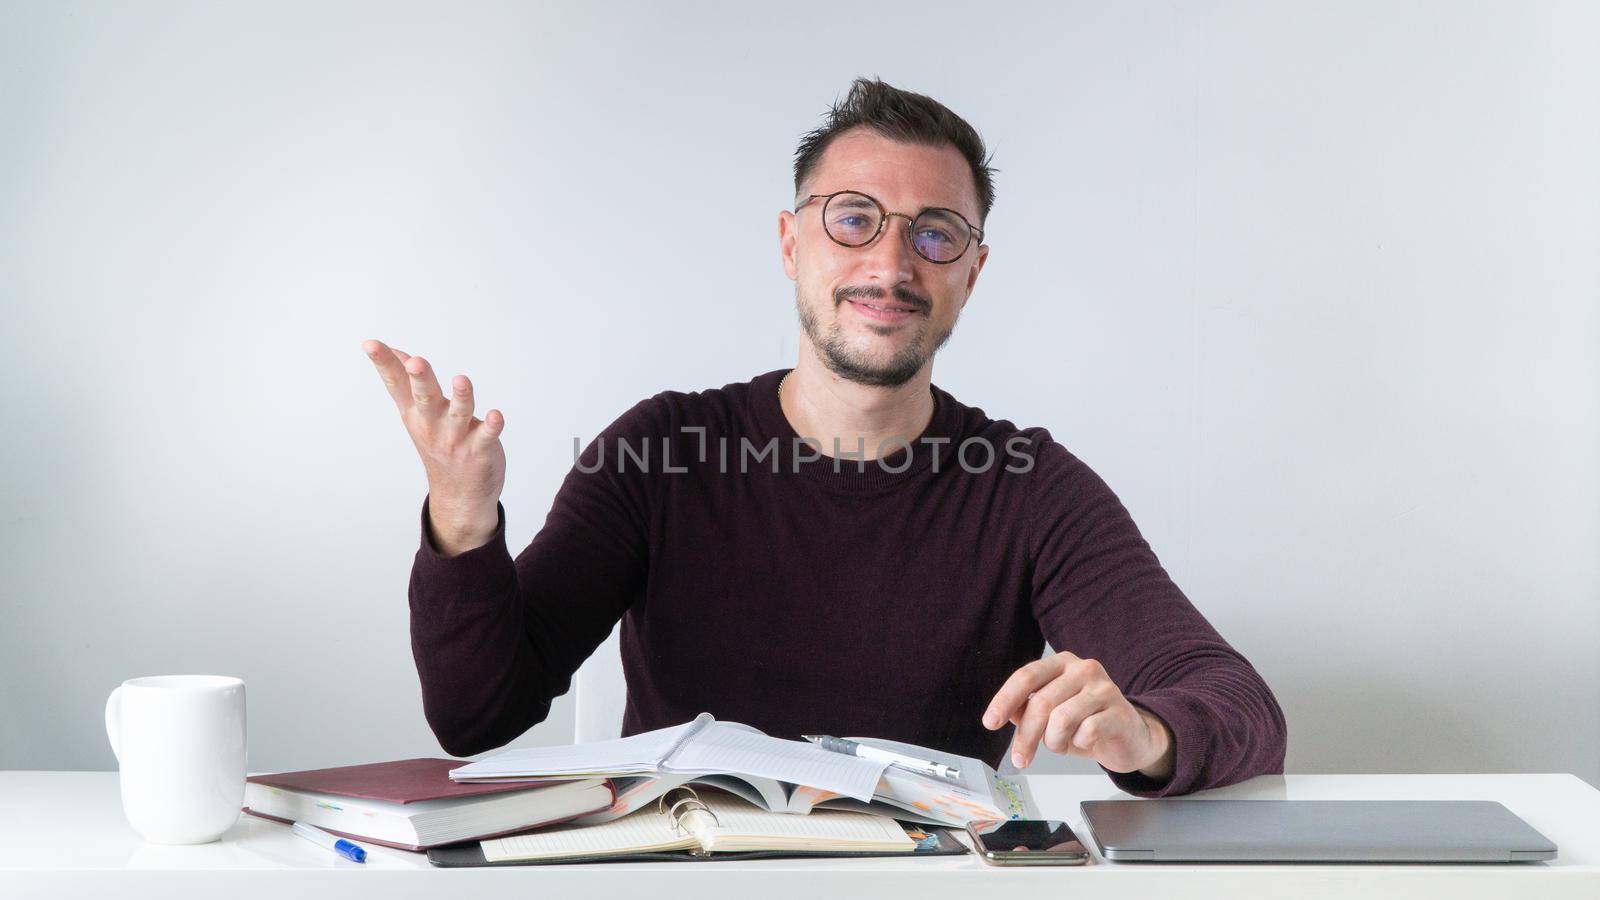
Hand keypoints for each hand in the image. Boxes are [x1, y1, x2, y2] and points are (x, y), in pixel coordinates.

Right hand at [362, 339, 504, 549]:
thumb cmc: (437, 443)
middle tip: (416, 361)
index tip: (369, 344)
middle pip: (424, 397)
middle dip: (420, 379)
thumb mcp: (415, 414)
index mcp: (415, 412)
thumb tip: (395, 352)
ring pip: (458, 413)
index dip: (384, 363)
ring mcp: (455, 438)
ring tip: (461, 380)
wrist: (458, 495)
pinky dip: (492, 426)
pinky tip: (496, 416)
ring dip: (460, 397)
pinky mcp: (479, 449)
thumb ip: (406, 382)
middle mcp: (432, 423)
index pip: (396, 384)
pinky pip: (486, 436)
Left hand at [982, 652, 1174, 779]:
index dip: (1004, 699)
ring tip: (1061, 745)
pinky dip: (1078, 744)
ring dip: (1054, 742)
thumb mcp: (1051, 716)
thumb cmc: (1086, 723)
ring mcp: (1104, 688)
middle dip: (1026, 736)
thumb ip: (1027, 709)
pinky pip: (1086, 732)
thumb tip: (1005, 712)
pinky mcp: (1120, 711)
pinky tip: (1085, 741)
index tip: (990, 722)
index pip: (1027, 676)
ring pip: (1061, 719)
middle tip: (1020, 758)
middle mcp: (1083, 668)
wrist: (1130, 738)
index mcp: (1062, 663)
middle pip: (1041, 702)